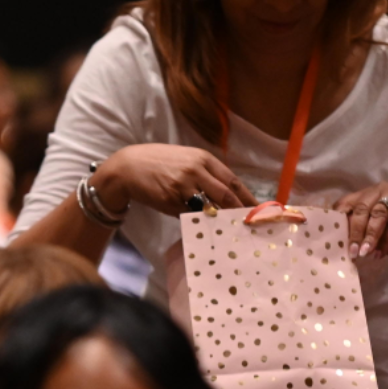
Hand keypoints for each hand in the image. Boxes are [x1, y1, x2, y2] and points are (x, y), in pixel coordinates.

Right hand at [92, 144, 257, 216]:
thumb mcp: (185, 160)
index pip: (233, 180)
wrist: (129, 167)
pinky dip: (200, 222)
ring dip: (222, 219)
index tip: (258, 209)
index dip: (247, 196)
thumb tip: (225, 195)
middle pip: (227, 194)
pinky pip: (190, 214)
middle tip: (251, 225)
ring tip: (233, 230)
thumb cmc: (159, 163)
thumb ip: (205, 173)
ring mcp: (183, 184)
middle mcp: (196, 169)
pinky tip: (207, 229)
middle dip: (241, 211)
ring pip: (210, 206)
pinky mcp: (171, 199)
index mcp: (203, 158)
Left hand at [334, 183, 387, 264]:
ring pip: (377, 214)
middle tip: (352, 252)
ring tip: (364, 253)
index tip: (330, 239)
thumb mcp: (370, 237)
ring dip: (369, 236)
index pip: (345, 204)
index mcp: (365, 196)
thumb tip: (333, 241)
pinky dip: (386, 239)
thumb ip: (355, 232)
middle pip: (360, 208)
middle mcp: (379, 190)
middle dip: (354, 232)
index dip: (337, 221)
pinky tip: (380, 253)